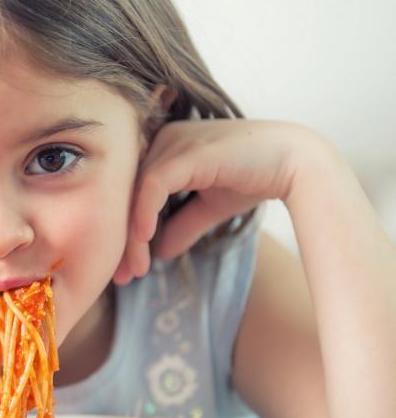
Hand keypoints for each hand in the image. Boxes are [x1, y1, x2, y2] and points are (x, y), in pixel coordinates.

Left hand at [114, 119, 316, 283]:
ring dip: (132, 236)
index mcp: (164, 149)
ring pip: (136, 193)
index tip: (126, 269)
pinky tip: (145, 240)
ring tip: (134, 270)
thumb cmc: (254, 178)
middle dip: (123, 239)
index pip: (132, 193)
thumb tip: (159, 252)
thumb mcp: (209, 207)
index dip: (125, 232)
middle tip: (121, 277)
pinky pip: (153, 184)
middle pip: (128, 194)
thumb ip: (182, 225)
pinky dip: (144, 213)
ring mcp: (173, 142)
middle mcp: (163, 140)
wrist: (297, 164)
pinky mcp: (187, 150)